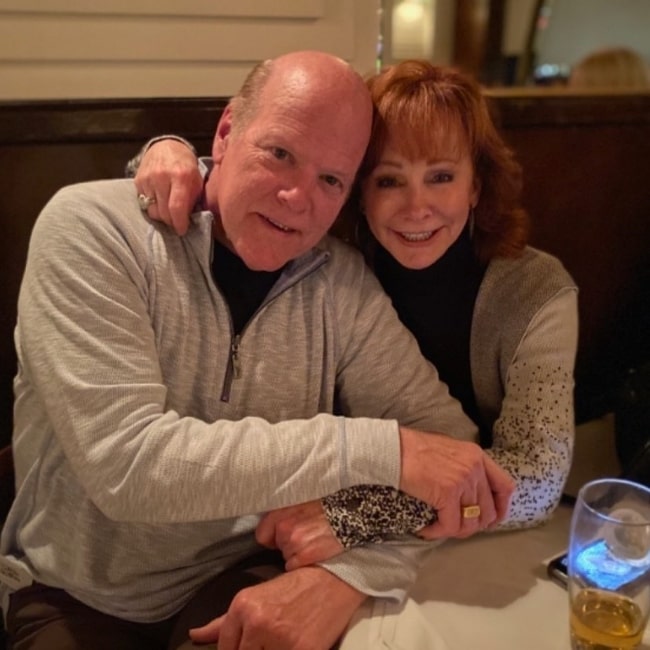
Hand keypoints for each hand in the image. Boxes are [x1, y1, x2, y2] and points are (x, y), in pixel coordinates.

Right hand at [134, 139, 201, 234]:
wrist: (166, 147)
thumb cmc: (186, 168)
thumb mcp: (196, 181)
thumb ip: (194, 200)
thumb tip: (191, 222)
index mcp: (181, 176)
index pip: (176, 207)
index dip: (179, 223)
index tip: (182, 230)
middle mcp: (162, 177)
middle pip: (163, 212)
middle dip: (171, 221)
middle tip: (177, 221)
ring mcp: (148, 179)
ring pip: (152, 210)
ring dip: (161, 215)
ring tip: (169, 210)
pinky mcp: (138, 181)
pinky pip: (144, 204)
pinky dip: (152, 207)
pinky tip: (160, 201)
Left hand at [189, 566, 364, 649]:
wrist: (333, 579)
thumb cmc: (295, 587)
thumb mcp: (256, 597)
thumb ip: (223, 621)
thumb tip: (195, 635)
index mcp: (243, 606)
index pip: (225, 648)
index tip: (246, 647)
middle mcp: (258, 622)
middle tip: (266, 642)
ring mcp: (280, 640)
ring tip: (280, 641)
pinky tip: (290, 645)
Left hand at [256, 501, 343, 569]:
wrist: (350, 515)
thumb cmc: (327, 508)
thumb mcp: (302, 503)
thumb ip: (285, 514)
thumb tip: (272, 531)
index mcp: (282, 512)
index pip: (262, 534)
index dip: (271, 538)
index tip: (278, 539)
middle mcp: (285, 527)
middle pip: (277, 546)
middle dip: (287, 544)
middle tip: (305, 535)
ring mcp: (294, 542)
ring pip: (286, 556)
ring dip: (296, 553)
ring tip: (313, 541)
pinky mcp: (304, 556)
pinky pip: (293, 566)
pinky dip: (302, 563)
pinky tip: (315, 551)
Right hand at [399, 428, 514, 538]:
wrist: (393, 448)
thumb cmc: (413, 448)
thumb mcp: (448, 451)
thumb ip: (463, 467)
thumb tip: (468, 493)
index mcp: (477, 455)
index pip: (505, 486)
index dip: (501, 508)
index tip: (490, 519)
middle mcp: (474, 467)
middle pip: (489, 510)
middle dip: (474, 525)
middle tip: (456, 527)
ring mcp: (463, 480)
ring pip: (471, 522)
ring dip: (456, 531)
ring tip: (439, 529)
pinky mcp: (447, 493)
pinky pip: (451, 525)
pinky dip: (438, 532)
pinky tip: (426, 529)